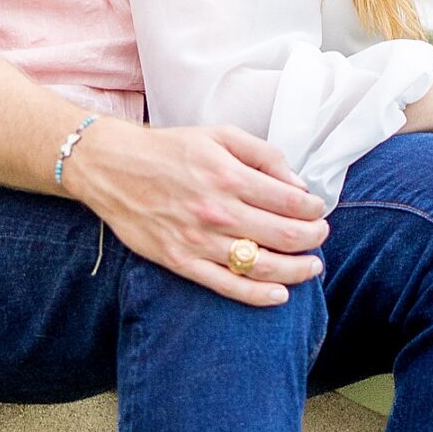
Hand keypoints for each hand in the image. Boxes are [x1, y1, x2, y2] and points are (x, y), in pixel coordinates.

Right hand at [65, 120, 327, 307]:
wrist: (112, 167)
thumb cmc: (168, 149)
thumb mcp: (219, 135)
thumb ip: (263, 155)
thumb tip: (297, 184)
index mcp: (229, 176)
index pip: (291, 202)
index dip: (314, 210)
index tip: (319, 210)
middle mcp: (217, 211)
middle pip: (284, 236)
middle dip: (313, 239)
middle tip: (320, 236)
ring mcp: (199, 241)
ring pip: (262, 265)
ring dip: (296, 269)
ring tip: (312, 266)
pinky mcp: (181, 262)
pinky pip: (227, 285)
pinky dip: (258, 294)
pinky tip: (280, 295)